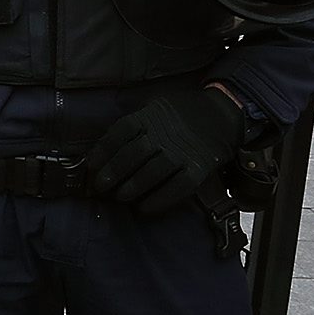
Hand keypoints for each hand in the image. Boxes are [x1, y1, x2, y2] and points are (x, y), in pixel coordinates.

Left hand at [85, 85, 247, 214]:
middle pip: (134, 153)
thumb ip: (135, 123)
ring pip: (153, 172)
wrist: (222, 114)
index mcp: (152, 116)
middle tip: (101, 186)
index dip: (104, 149)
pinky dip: (160, 200)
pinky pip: (178, 187)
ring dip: (133, 187)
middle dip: (114, 172)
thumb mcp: (156, 106)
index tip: (91, 165)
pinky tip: (145, 208)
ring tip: (120, 196)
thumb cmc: (182, 113)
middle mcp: (166, 133)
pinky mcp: (199, 168)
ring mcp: (183, 151)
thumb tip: (104, 150)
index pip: (122, 130)